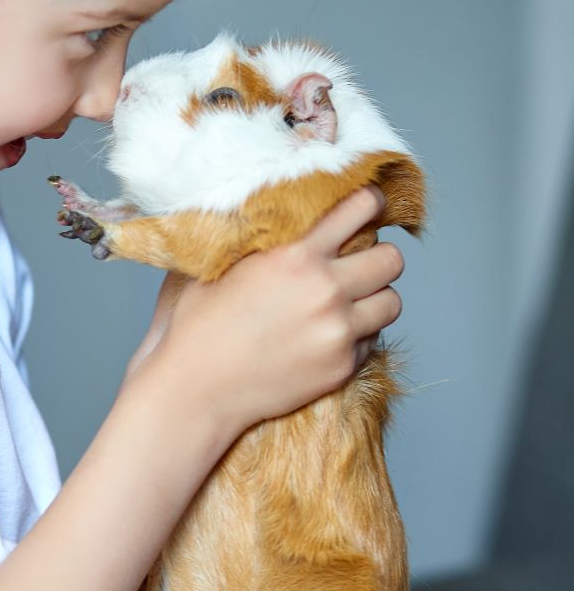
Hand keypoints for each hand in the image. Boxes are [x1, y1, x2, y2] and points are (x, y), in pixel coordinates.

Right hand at [129, 187, 403, 440]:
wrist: (197, 389)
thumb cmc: (199, 325)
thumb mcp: (221, 264)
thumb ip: (258, 237)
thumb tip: (278, 209)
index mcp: (296, 256)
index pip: (361, 209)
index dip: (371, 202)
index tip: (370, 205)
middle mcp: (326, 291)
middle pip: (392, 259)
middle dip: (379, 257)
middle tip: (361, 262)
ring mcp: (338, 332)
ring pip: (392, 302)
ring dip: (375, 298)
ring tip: (352, 301)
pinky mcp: (342, 367)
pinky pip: (373, 341)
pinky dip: (359, 336)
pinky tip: (328, 335)